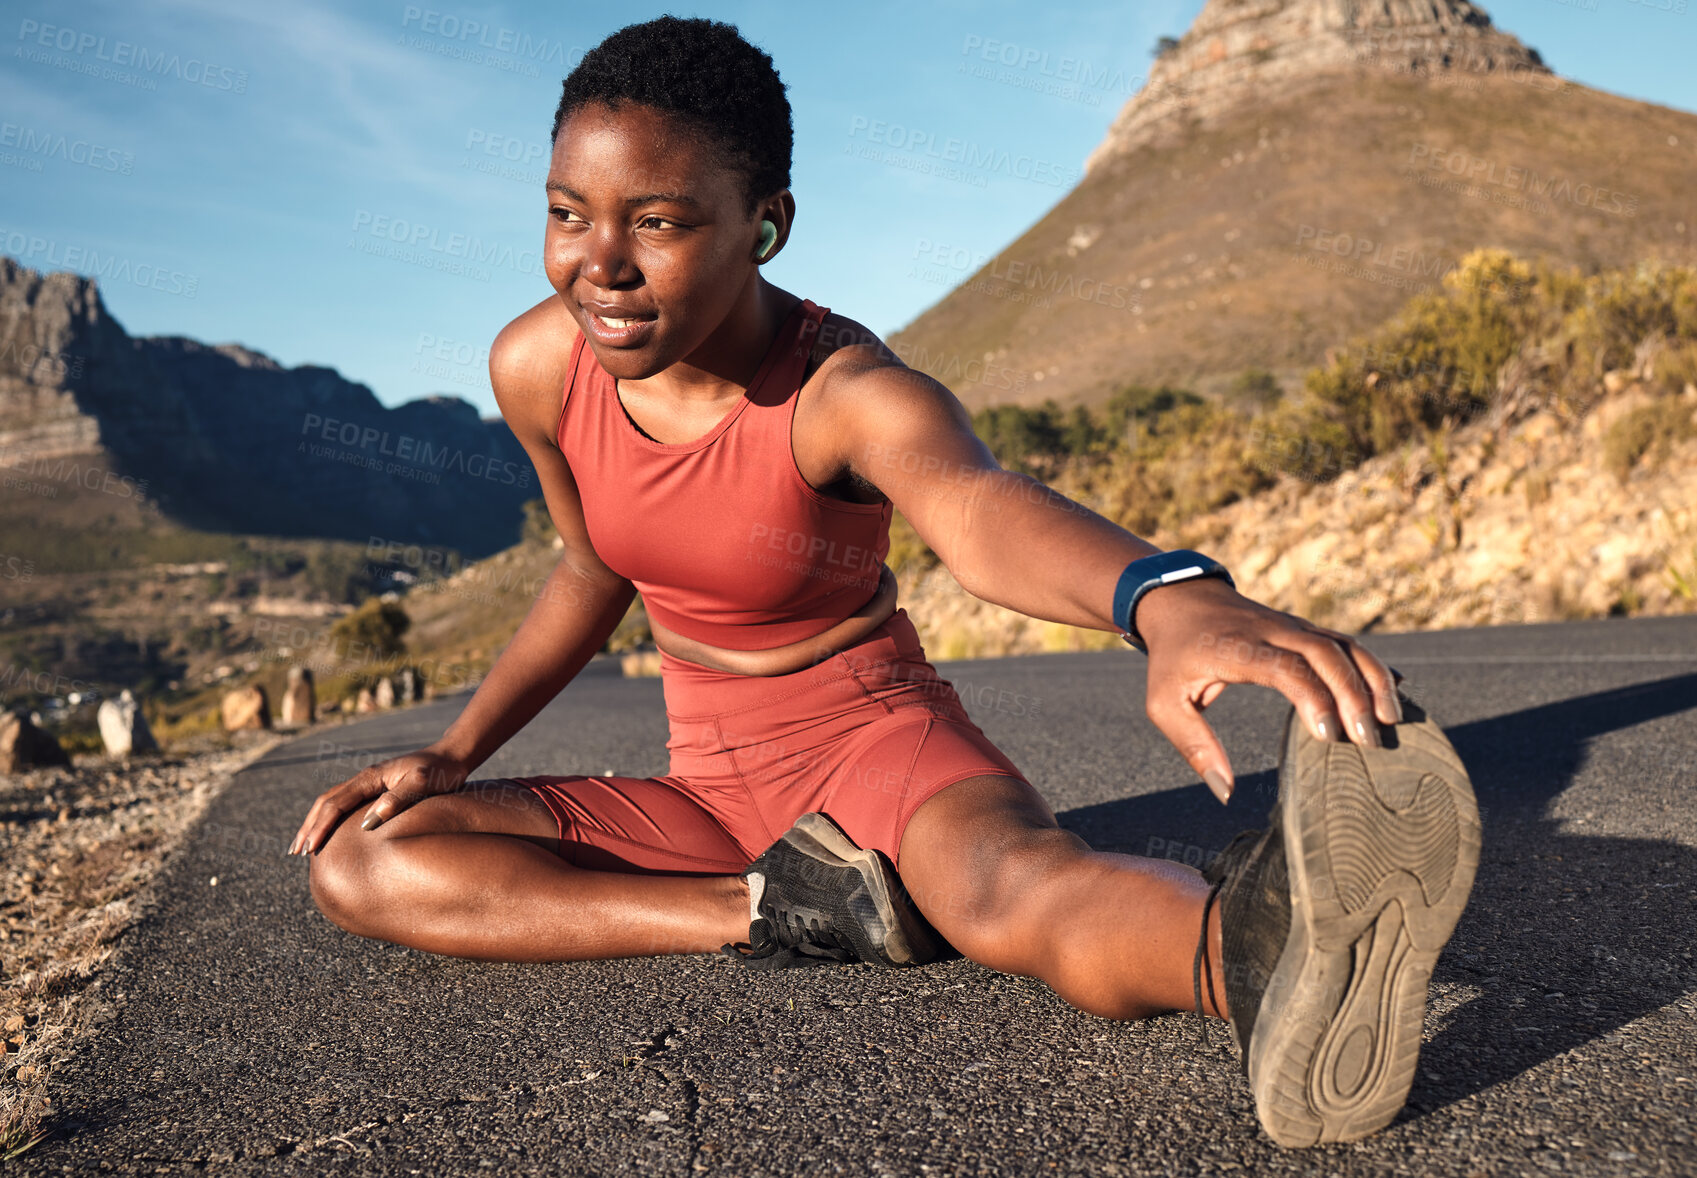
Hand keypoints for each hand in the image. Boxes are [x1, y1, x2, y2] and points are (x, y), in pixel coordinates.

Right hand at [287, 747, 470, 855]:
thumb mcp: (422, 784)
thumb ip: (397, 800)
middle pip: (325, 803)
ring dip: (314, 823)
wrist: (453, 757)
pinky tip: (330, 834)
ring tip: (303, 846)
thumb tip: (368, 824)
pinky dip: (329, 819)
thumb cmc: (441, 771)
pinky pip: (344, 805)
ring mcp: (369, 784)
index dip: (320, 827)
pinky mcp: (376, 790)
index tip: (310, 848)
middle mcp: (365, 779)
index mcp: (370, 778)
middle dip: (308, 827)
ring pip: (331, 803)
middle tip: (295, 852)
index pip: (335, 804)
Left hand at [1132, 577, 1403, 803]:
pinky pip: (1345, 643)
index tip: (1329, 737)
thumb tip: (1225, 793)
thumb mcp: (1164, 703)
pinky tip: (1395, 691)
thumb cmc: (1173, 658)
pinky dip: (1371, 665)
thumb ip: (1194, 746)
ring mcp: (1292, 626)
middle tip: (1370, 740)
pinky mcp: (1304, 629)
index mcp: (1237, 647)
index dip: (1315, 698)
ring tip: (1391, 720)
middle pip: (1326, 653)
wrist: (1179, 600)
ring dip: (1372, 679)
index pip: (1287, 667)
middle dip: (1355, 694)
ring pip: (1344, 645)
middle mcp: (1272, 631)